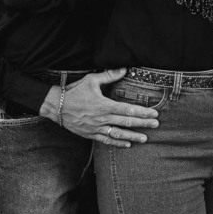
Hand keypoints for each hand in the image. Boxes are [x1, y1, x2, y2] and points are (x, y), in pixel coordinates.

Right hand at [41, 69, 160, 147]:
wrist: (56, 106)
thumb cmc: (74, 92)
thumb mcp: (91, 80)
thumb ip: (109, 76)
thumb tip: (124, 69)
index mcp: (104, 105)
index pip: (127, 110)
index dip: (142, 112)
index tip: (154, 114)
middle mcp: (102, 118)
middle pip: (126, 122)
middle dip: (143, 124)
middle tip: (156, 125)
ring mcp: (96, 128)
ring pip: (118, 134)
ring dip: (132, 136)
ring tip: (145, 139)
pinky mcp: (90, 134)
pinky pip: (106, 140)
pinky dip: (117, 143)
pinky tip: (127, 144)